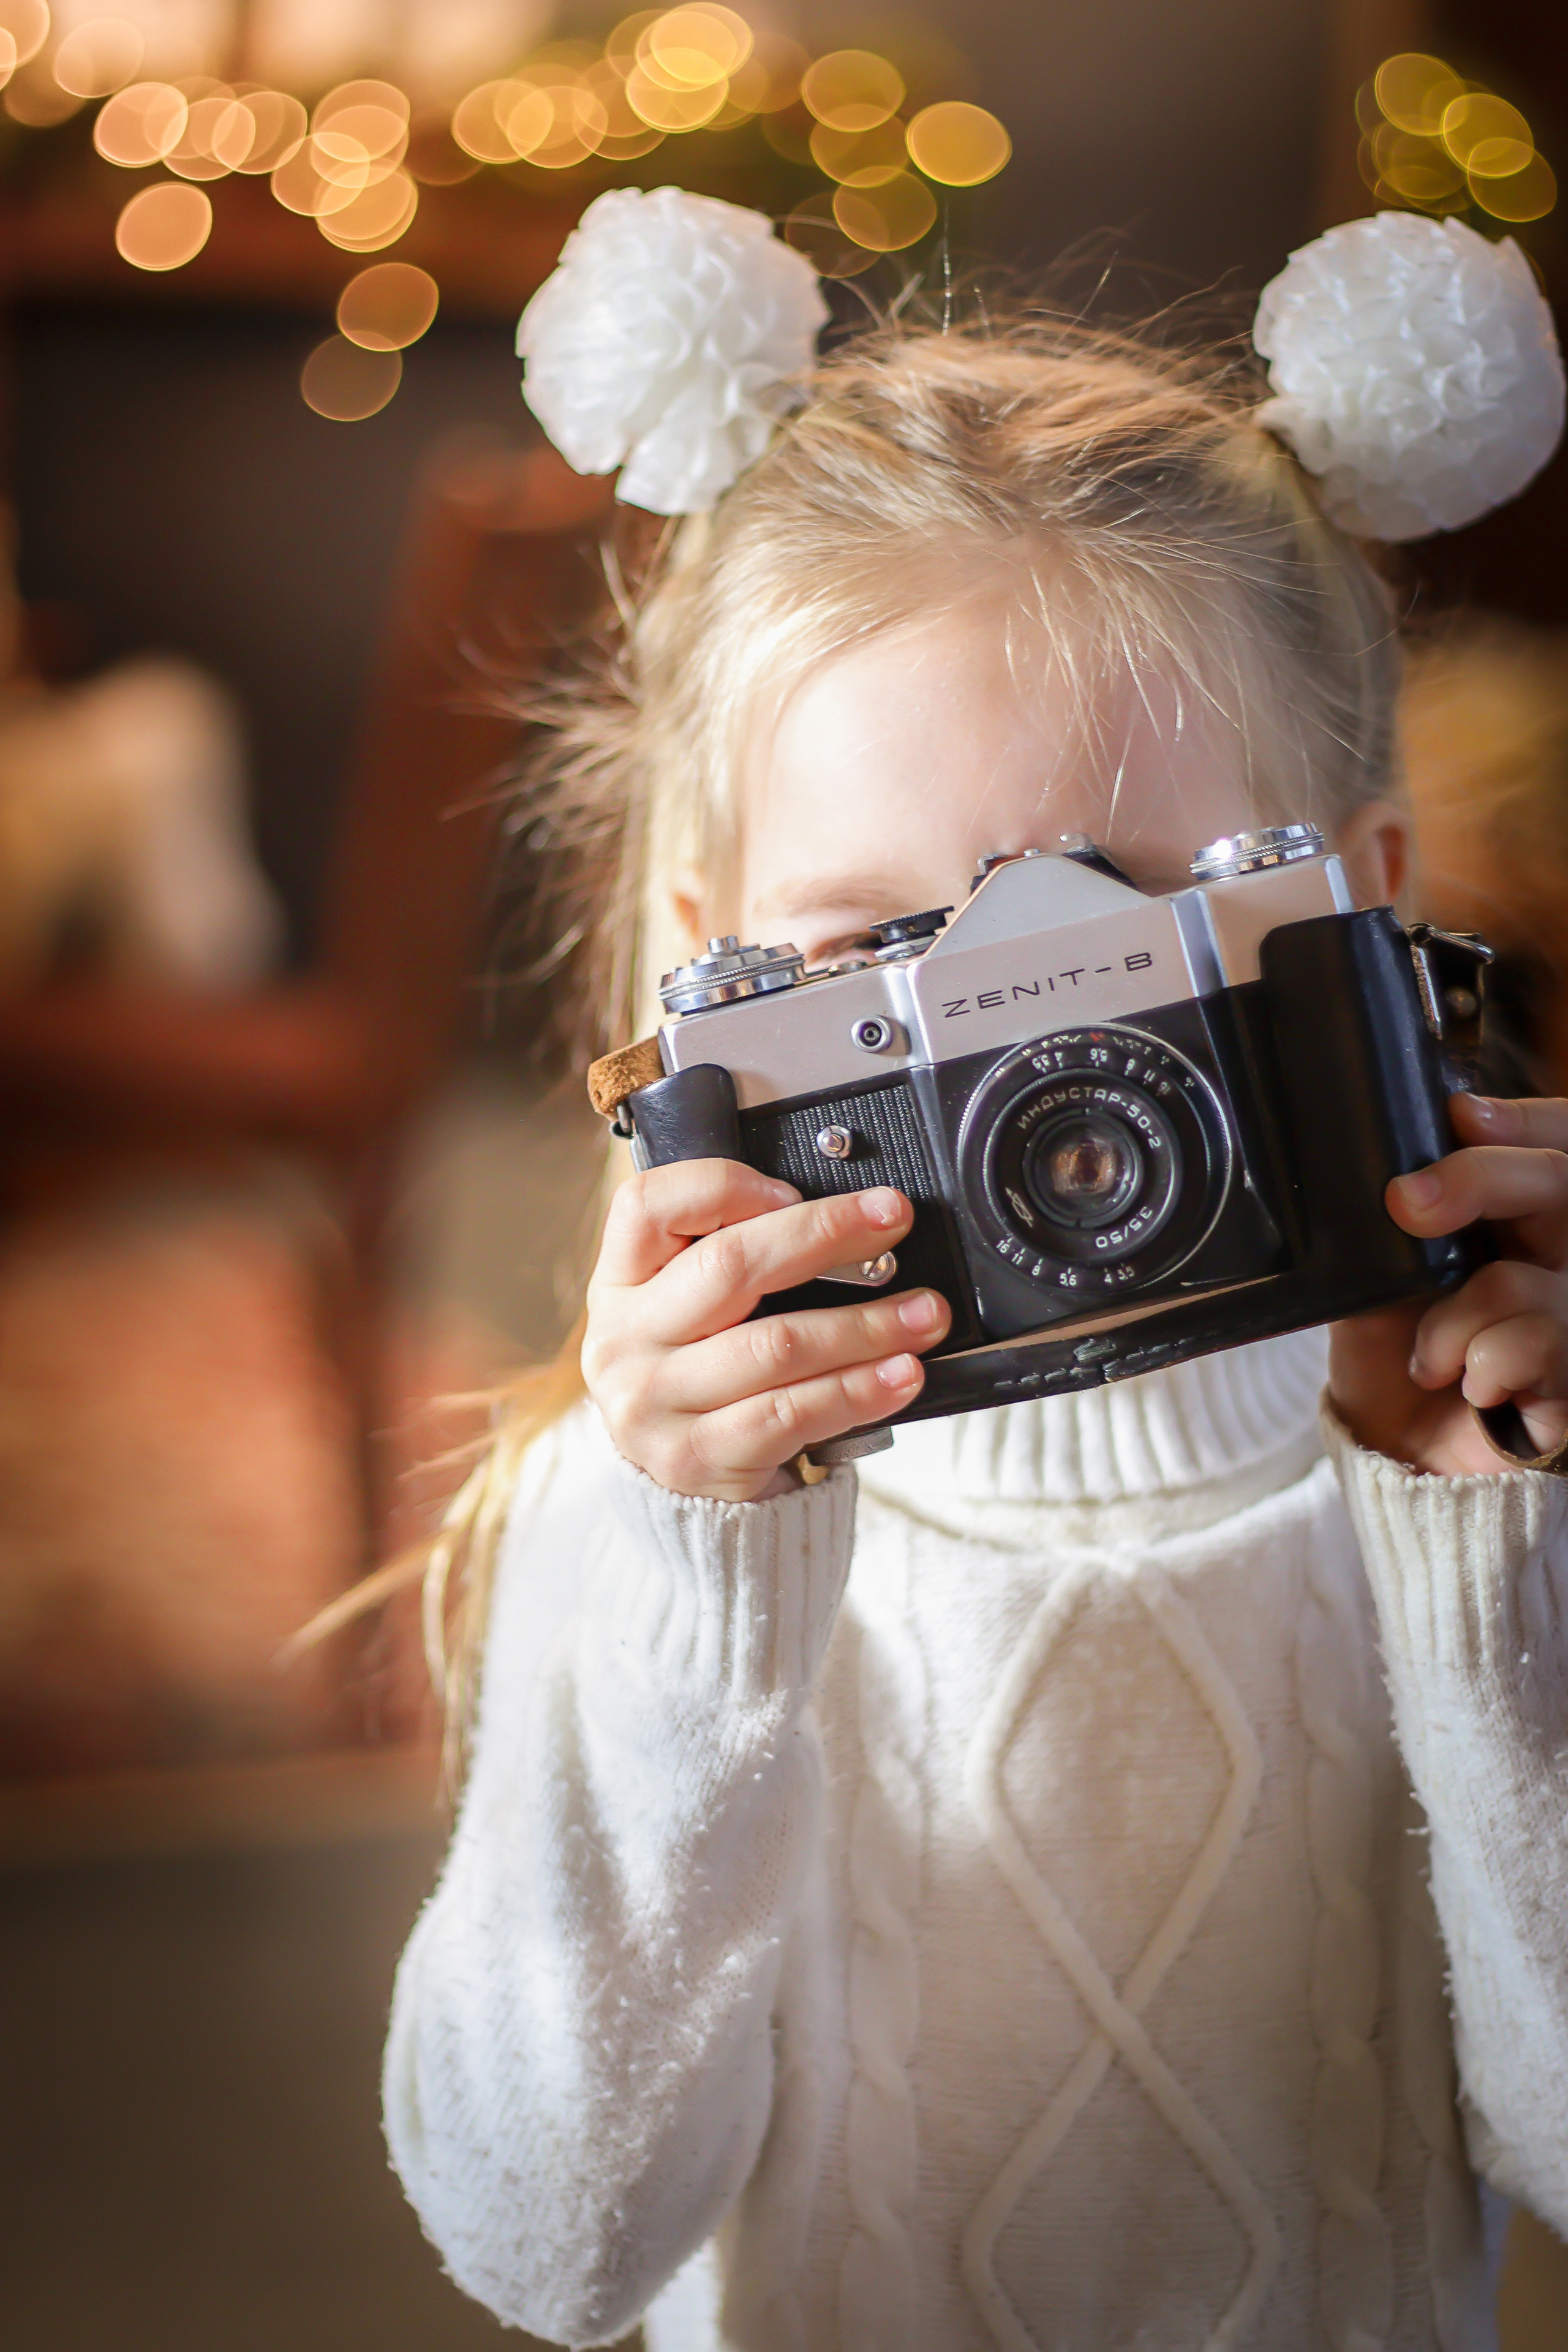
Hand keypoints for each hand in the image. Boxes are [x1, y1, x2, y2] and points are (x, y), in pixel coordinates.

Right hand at [582, 1159, 950, 1501]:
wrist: (680, 1487)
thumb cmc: (700, 1376)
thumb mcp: (688, 1310)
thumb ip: (733, 1258)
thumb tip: (847, 1220)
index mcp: (621, 1282)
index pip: (648, 1205)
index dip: (726, 1186)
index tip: (796, 1190)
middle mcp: (625, 1338)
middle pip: (729, 1266)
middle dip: (826, 1234)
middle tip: (892, 1220)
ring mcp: (654, 1403)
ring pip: (776, 1345)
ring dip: (865, 1324)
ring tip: (923, 1313)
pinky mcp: (697, 1457)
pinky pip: (791, 1414)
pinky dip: (857, 1390)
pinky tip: (901, 1375)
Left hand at [1328, 1095, 1567, 1475]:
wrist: (1396, 1451)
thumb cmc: (1393, 1354)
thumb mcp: (1377, 1272)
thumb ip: (1394, 1218)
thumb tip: (1389, 1160)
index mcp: (1519, 1218)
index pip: (1555, 1142)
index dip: (1525, 1119)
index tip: (1461, 1116)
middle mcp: (1558, 1260)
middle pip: (1562, 1180)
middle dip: (1482, 1179)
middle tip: (1408, 1204)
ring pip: (1528, 1278)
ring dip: (1457, 1317)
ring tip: (1431, 1354)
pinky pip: (1539, 1345)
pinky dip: (1483, 1364)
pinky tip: (1471, 1387)